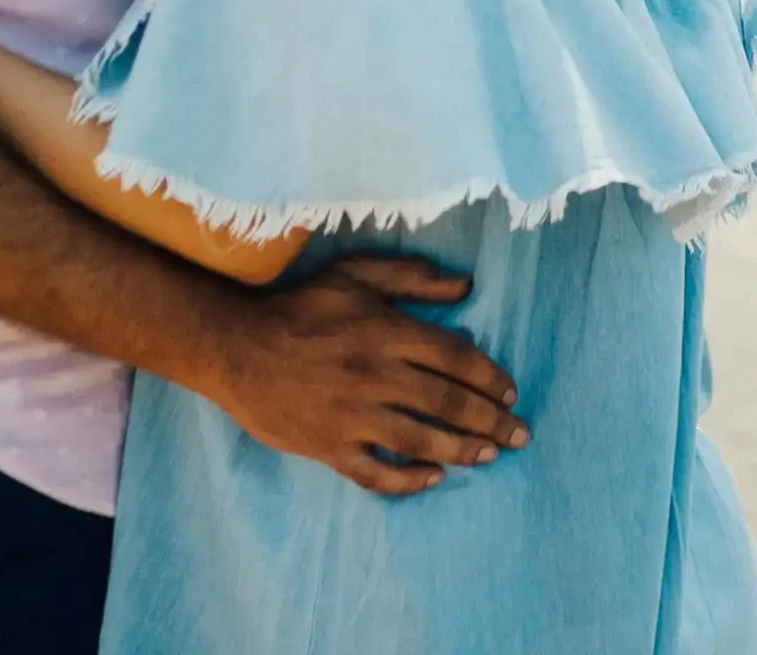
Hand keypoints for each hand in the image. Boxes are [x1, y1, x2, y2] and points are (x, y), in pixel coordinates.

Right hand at [210, 253, 528, 496]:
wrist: (237, 347)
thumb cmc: (300, 306)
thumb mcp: (353, 276)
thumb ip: (409, 277)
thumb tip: (464, 286)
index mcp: (384, 331)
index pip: (453, 357)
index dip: (489, 377)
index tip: (510, 392)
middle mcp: (375, 375)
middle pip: (447, 402)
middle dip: (490, 420)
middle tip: (519, 434)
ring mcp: (352, 416)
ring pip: (421, 440)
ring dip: (463, 451)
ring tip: (490, 455)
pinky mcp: (330, 448)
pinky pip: (377, 474)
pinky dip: (408, 481)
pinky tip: (432, 478)